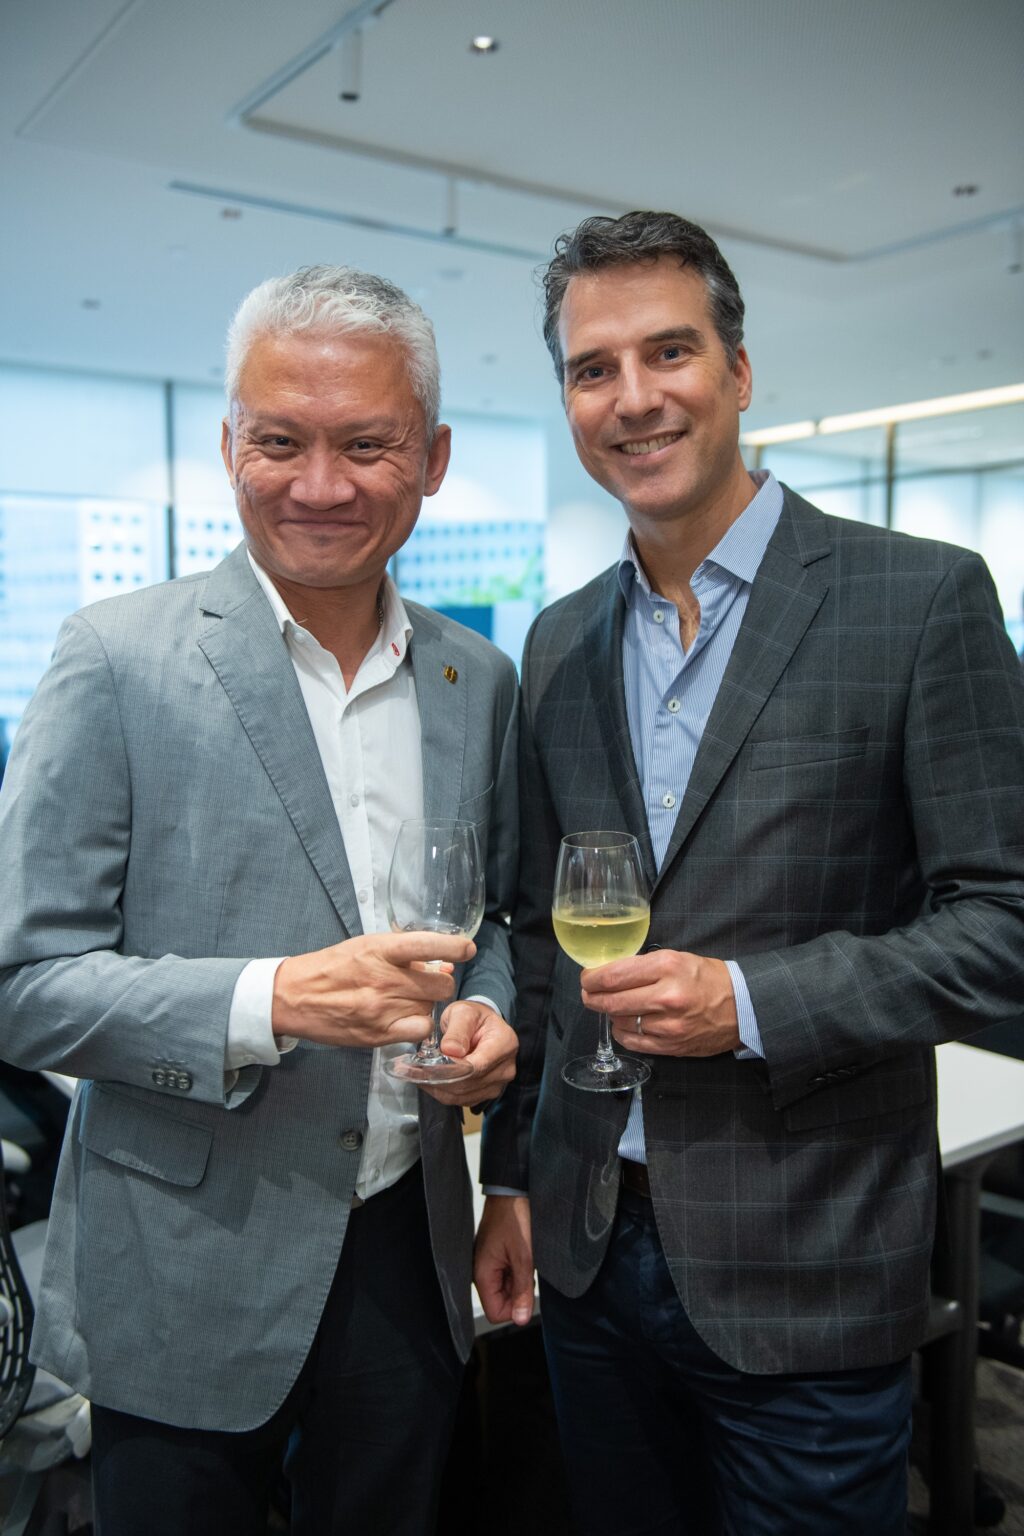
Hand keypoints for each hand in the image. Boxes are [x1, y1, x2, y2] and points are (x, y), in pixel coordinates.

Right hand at [272, 931, 473, 1047]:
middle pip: (440, 984)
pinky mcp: (378, 1034)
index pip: (428, 945)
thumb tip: (441, 962)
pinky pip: (419, 1031)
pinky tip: (406, 1018)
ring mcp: (381, 1009)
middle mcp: (383, 979)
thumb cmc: (331, 967)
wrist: (294, 996)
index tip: (467, 949)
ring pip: (431, 1008)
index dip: (454, 947)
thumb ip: (403, 953)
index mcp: (379, 950)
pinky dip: (419, 1025)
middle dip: (440, 983)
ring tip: (408, 1000)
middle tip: (427, 982)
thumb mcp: (365, 946)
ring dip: (427, 1004)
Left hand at [423, 1002, 517, 1106]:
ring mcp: (498, 1083)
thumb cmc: (472, 1017)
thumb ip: (458, 1030)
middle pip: (468, 1083)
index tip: (426, 1066)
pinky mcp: (486, 1093)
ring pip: (462, 1095)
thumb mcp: (463, 1013)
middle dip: (439, 1078)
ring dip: (437, 1087)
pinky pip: (460, 1099)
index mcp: (505, 1043)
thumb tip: (450, 1050)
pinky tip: (429, 1080)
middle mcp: (505, 1067)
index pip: (477, 1066)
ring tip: (417, 1075)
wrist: (479, 1026)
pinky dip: (442, 1092)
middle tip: (413, 1071)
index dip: (450, 1069)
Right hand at [474, 1195, 533, 1326]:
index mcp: (482, 1274)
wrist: (512, 1191)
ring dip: (520, 1279)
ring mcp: (487, 1264)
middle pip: (502, 1302)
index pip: (495, 1314)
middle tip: (528, 1269)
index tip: (527, 1291)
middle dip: (519, 1292)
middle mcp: (480, 1272)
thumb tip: (521, 1319)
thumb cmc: (514, 1218)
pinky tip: (523, 1254)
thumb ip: (523, 1291)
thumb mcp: (524, 1257)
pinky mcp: (495, 1257)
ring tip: (526, 1258)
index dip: (515, 1308)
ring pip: (507, 1289)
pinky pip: (508, 1275)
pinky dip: (519, 1270)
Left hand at [581, 949, 739, 1055]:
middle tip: (588, 993)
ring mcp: (669, 1025)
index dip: (593, 978)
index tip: (587, 978)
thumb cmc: (708, 978)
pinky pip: (633, 1041)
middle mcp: (667, 997)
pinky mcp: (671, 1046)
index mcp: (668, 968)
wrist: (742, 1006)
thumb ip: (644, 966)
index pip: (615, 975)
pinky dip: (622, 1031)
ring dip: (610, 1014)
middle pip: (612, 1001)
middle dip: (592, 997)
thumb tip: (609, 973)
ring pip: (620, 1022)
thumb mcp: (678, 958)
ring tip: (612, 1006)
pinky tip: (624, 1023)